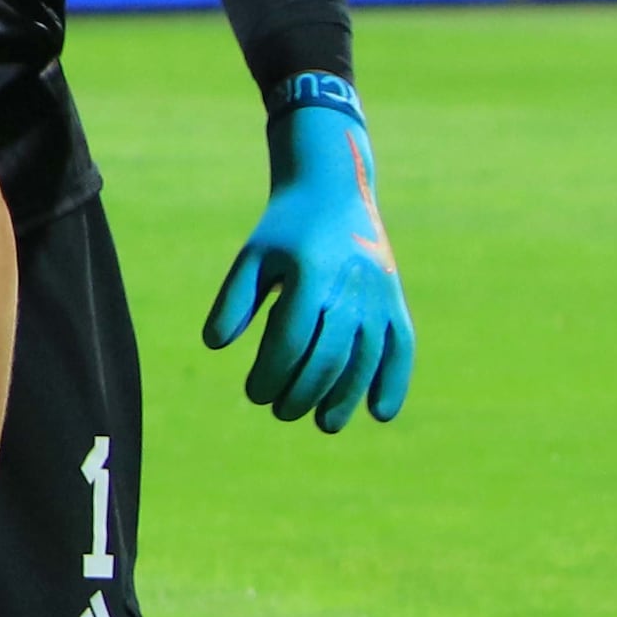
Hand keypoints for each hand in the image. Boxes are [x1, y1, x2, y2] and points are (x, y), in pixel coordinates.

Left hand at [203, 88, 414, 431]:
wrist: (335, 191)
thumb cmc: (284, 231)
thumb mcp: (253, 258)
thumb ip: (234, 301)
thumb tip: (215, 345)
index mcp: (311, 274)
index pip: (292, 338)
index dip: (273, 373)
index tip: (255, 394)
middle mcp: (352, 285)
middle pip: (330, 354)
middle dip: (305, 391)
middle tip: (281, 412)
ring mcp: (379, 294)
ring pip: (367, 357)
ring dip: (347, 395)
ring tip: (325, 425)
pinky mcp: (395, 299)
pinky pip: (401, 345)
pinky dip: (395, 380)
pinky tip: (380, 413)